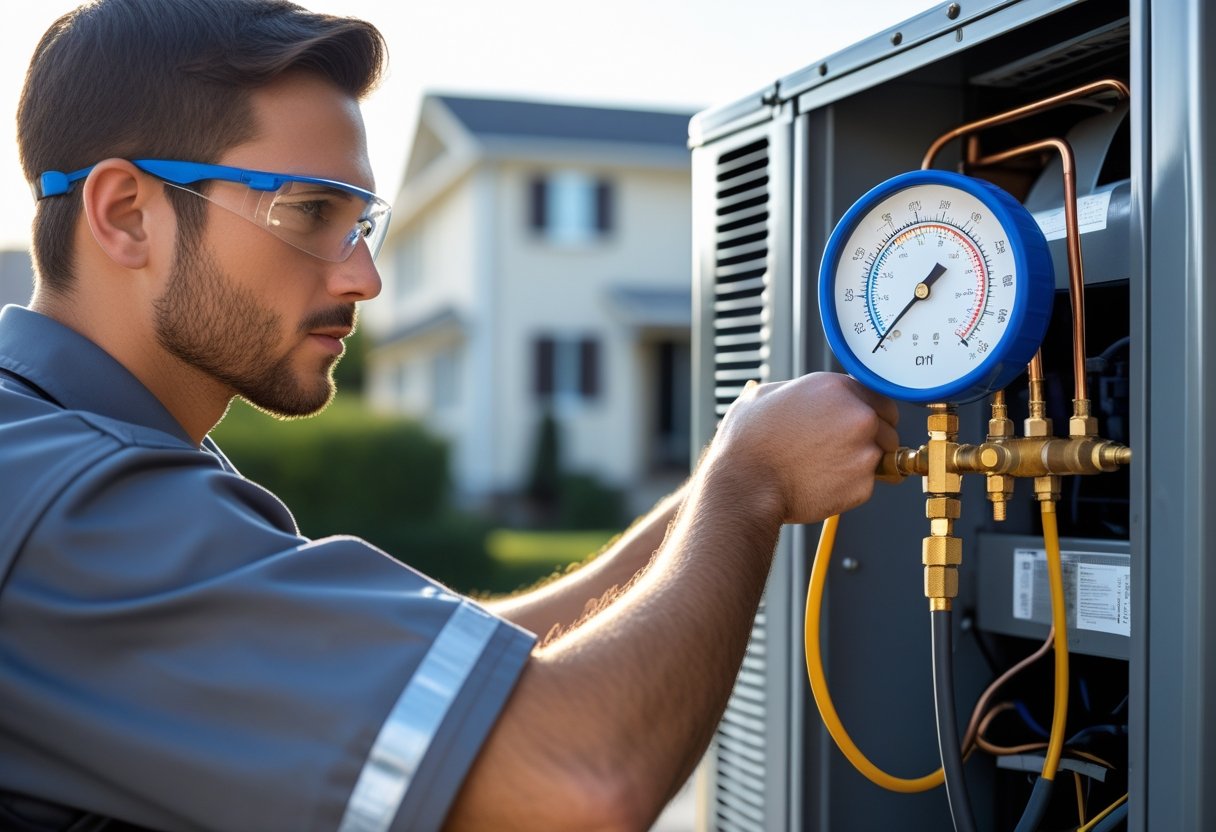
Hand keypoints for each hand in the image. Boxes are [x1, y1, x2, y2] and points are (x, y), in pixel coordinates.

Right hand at [709, 372, 899, 524]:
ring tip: (825, 468)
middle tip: (843, 450)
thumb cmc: (747, 444)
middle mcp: (858, 416)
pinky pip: (867, 485)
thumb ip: (795, 391)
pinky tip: (821, 483)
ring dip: (860, 464)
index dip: (870, 413)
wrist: (744, 484)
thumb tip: (799, 396)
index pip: (879, 398)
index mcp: (836, 389)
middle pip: (888, 428)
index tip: (862, 425)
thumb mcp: (764, 397)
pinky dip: (850, 488)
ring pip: (879, 458)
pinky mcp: (862, 485)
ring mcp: (864, 452)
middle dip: (873, 439)